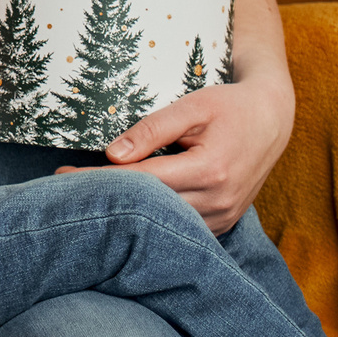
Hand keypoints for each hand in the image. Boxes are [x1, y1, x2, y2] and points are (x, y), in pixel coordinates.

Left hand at [64, 72, 295, 234]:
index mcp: (209, 169)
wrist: (273, 119)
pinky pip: (183, 230)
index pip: (141, 180)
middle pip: (149, 207)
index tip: (64, 175)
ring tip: (92, 202)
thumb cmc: (230, 107)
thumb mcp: (191, 107)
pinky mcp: (224, 223)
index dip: (100, 179)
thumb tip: (112, 155)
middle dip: (107, 200)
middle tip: (66, 192)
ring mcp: (223, 217)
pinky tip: (129, 211)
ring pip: (165, 225)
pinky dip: (155, 222)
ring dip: (129, 215)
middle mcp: (219, 200)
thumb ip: (152, 129)